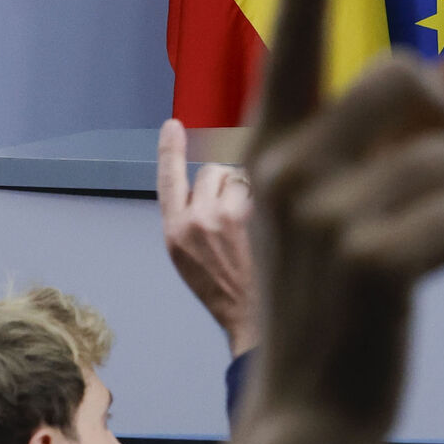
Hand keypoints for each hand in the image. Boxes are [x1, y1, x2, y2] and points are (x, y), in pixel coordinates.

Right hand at [156, 120, 259, 357]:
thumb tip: (210, 184)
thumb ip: (193, 218)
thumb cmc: (227, 289)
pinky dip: (273, 199)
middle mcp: (194, 220)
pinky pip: (264, 188)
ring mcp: (224, 217)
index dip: (169, 150)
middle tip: (241, 216)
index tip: (172, 125)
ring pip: (240, 175)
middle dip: (227, 183)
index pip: (167, 179)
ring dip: (251, 190)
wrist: (252, 317)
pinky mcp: (255, 218)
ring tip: (259, 224)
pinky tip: (277, 226)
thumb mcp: (191, 256)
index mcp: (174, 231)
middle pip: (211, 171)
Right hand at [240, 0, 443, 437]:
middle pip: (401, 77)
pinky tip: (411, 288)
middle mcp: (286, 167)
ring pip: (443, 159)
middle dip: (435, 121)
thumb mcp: (345, 207)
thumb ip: (386, 139)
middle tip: (414, 190)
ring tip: (399, 259)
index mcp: (272, 145)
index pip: (294, 35)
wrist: (310, 408)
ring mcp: (323, 214)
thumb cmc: (337, 302)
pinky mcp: (370, 259)